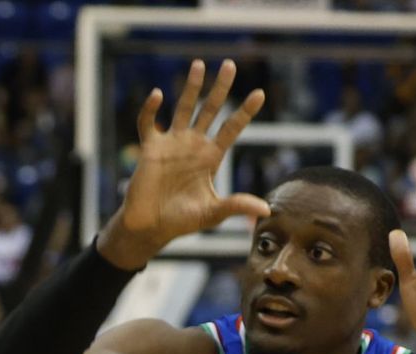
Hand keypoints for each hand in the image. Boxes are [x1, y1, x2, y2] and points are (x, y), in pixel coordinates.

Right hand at [100, 60, 267, 268]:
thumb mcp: (213, 213)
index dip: (245, 112)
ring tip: (199, 64)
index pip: (231, 128)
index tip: (259, 94)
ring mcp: (172, 144)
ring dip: (190, 87)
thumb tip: (266, 209)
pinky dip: (150, 109)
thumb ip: (236, 205)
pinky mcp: (151, 148)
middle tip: (230, 65)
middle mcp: (193, 145)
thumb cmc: (181, 221)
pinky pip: (149, 123)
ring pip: (183, 108)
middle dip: (220, 88)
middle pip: (210, 110)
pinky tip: (157, 95)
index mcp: (211, 157)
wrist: (150, 227)